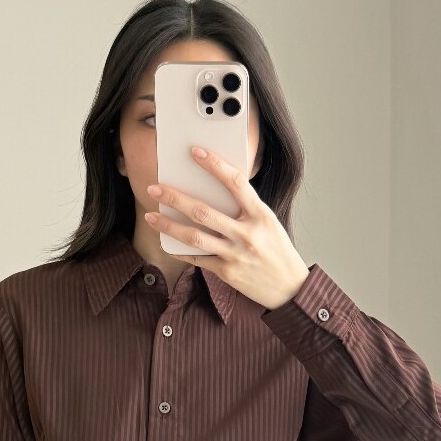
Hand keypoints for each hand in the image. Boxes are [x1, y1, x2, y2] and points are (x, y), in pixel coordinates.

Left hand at [144, 146, 310, 310]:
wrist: (289, 288)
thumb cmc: (277, 250)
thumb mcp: (268, 223)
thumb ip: (245, 209)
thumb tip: (215, 192)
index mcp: (261, 215)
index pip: (235, 182)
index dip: (215, 165)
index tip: (195, 152)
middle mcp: (247, 233)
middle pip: (203, 211)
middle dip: (175, 198)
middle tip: (155, 188)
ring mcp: (236, 254)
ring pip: (194, 237)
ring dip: (168, 225)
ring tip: (150, 216)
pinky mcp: (227, 272)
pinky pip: (198, 259)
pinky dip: (180, 250)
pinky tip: (167, 243)